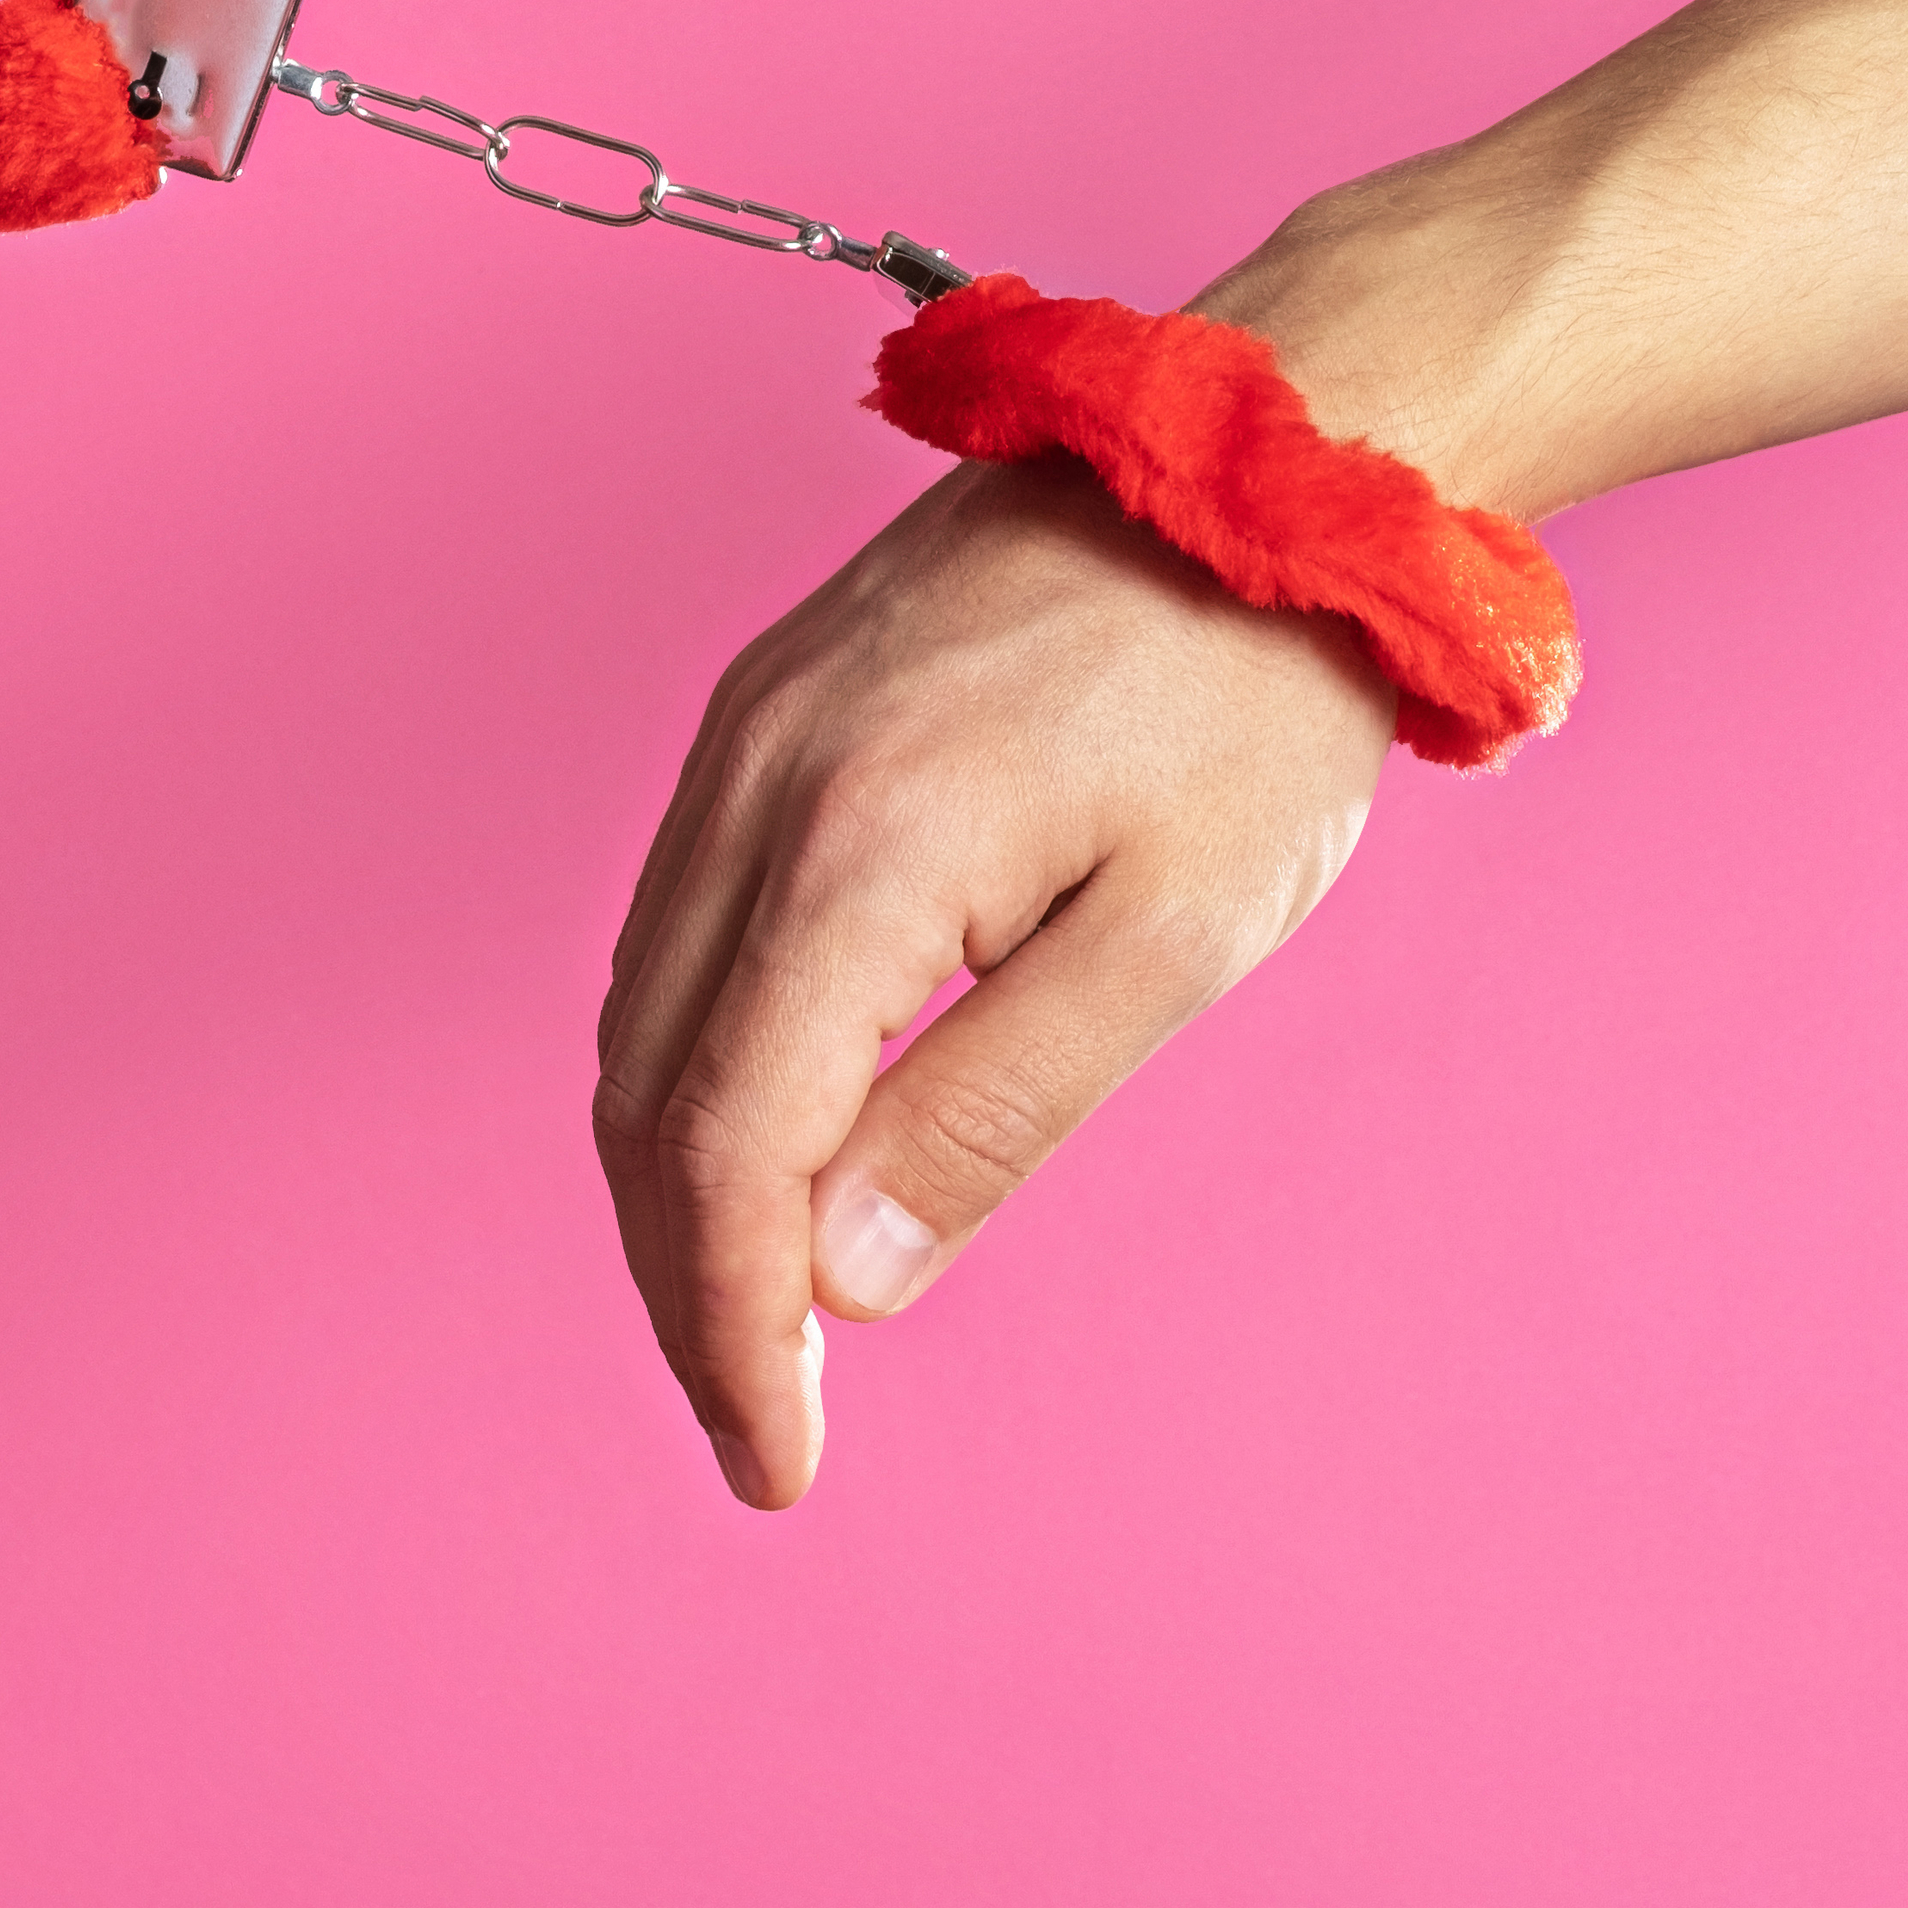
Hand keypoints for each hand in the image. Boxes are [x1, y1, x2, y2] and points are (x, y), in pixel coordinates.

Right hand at [593, 454, 1395, 1507]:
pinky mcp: (772, 698)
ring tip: (758, 1300)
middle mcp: (762, 779)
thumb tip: (844, 1281)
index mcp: (861, 846)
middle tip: (763, 1414)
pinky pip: (676, 910)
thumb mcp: (1177, 932)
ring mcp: (751, 726)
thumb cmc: (1252, 685)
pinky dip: (694, 1049)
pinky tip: (767, 1118)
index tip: (778, 1456)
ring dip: (677, 1170)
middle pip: (647, 1086)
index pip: (729, 1144)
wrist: (1267, 450)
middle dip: (684, 1274)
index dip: (730, 1324)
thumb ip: (992, 1110)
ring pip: (640, 1001)